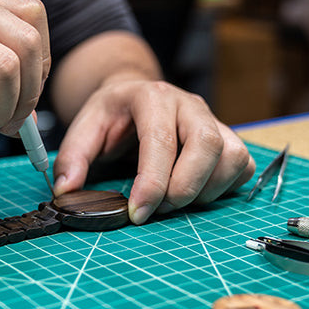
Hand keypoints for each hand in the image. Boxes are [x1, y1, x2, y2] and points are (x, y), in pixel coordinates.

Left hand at [52, 79, 254, 223]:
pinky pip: (242, 166)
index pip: (161, 140)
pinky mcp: (229, 138)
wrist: (136, 95)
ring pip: (230, 158)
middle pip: (206, 146)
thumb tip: (66, 190)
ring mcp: (214, 119)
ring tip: (172, 200)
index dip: (152, 183)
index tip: (137, 213)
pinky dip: (222, 187)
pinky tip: (194, 192)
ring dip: (204, 191)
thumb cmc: (113, 114)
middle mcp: (189, 104)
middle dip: (183, 188)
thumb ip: (73, 156)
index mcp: (153, 97)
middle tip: (157, 210)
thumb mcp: (85, 127)